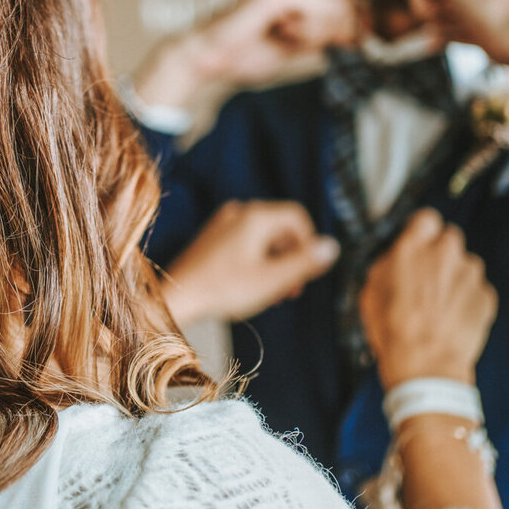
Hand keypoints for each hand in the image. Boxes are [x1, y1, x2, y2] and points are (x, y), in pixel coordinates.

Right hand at [133, 0, 361, 109]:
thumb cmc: (243, 54)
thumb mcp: (297, 45)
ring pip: (334, 2)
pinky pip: (314, 7)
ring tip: (288, 39)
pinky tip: (283, 34)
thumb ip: (326, 36)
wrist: (205, 58)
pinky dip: (307, 28)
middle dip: (343, 26)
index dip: (356, 20)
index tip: (356, 44)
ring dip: (321, 29)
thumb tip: (363, 35)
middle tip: (314, 45)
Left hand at [162, 200, 339, 325]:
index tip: (308, 273)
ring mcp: (223, 223)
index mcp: (256, 216)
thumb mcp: (273, 279)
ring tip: (273, 294)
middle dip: (292, 258)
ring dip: (275, 263)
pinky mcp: (213, 238)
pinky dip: (257, 262)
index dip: (310, 244)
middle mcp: (239, 212)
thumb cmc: (223, 288)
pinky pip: (246, 243)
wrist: (177, 296)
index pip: (298, 217)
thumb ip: (305, 262)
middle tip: (292, 291)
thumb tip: (332, 246)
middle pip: (281, 228)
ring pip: (264, 238)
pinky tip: (253, 287)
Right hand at [359, 209, 497, 389]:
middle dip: (439, 256)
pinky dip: (467, 300)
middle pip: (448, 239)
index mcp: (413, 248)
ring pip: (464, 265)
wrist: (427, 366)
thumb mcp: (370, 292)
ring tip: (438, 306)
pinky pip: (477, 289)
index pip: (426, 219)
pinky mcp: (486, 295)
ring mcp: (469, 274)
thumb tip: (396, 259)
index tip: (420, 244)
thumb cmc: (395, 332)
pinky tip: (451, 318)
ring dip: (454, 279)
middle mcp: (445, 253)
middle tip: (426, 280)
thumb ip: (387, 265)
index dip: (422, 233)